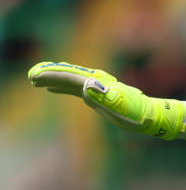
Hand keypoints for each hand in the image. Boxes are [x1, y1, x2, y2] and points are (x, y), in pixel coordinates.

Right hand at [28, 61, 185, 139]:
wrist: (150, 116)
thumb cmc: (137, 113)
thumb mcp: (122, 106)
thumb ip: (105, 96)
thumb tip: (87, 85)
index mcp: (98, 83)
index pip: (70, 77)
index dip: (52, 76)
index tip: (36, 76)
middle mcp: (96, 82)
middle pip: (67, 75)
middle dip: (49, 74)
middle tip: (31, 75)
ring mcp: (96, 87)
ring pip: (69, 80)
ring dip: (52, 79)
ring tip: (36, 80)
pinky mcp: (97, 95)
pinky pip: (74, 88)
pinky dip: (62, 87)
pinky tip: (53, 89)